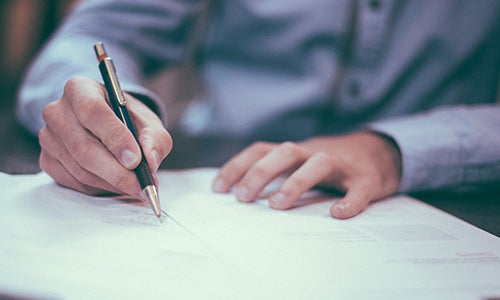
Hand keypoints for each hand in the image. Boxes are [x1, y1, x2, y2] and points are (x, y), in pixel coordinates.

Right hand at [39, 77, 171, 198]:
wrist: (111, 126)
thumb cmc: (129, 121)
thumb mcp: (149, 123)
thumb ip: (154, 139)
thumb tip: (150, 161)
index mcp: (80, 89)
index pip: (93, 112)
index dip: (115, 138)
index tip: (136, 160)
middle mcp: (58, 111)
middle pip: (84, 147)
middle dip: (117, 172)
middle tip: (141, 185)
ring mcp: (48, 137)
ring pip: (80, 169)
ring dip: (112, 183)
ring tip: (136, 186)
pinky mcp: (47, 160)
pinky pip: (74, 182)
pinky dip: (100, 188)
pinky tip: (116, 184)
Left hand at [212, 131, 401, 217]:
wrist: (379, 151)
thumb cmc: (331, 163)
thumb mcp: (300, 162)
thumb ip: (277, 173)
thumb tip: (241, 194)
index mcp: (296, 152)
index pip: (261, 150)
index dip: (238, 166)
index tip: (218, 188)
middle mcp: (315, 153)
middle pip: (285, 152)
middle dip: (260, 172)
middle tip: (243, 198)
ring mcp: (342, 164)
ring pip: (318, 164)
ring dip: (296, 182)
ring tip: (278, 205)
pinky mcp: (367, 178)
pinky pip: (359, 188)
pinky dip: (350, 201)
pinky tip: (338, 214)